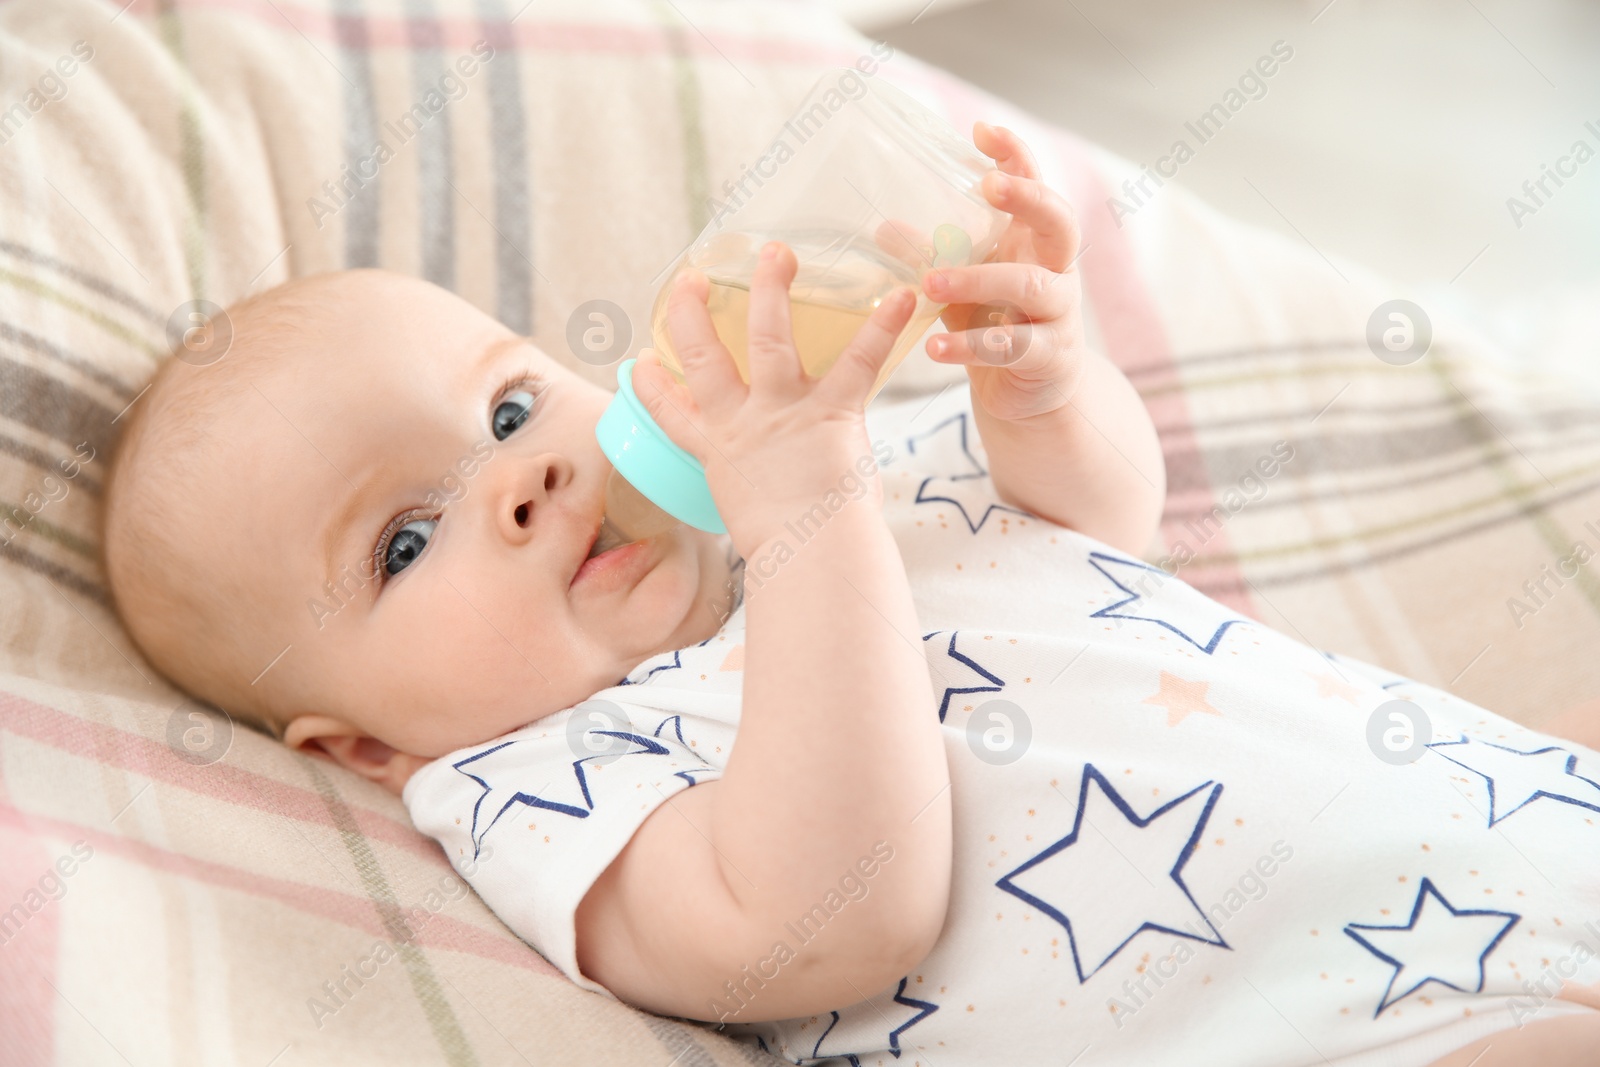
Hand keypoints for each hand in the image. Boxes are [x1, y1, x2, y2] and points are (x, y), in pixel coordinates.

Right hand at [631, 241, 917, 558]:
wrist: (811, 557)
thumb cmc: (787, 552)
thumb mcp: (752, 520)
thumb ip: (761, 496)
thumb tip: (778, 509)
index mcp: (717, 452)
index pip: (671, 412)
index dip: (651, 385)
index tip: (639, 360)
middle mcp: (742, 424)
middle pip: (705, 357)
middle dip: (693, 314)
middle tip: (693, 276)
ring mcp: (784, 412)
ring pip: (768, 338)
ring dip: (770, 291)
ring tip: (776, 253)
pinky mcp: (831, 413)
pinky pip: (858, 360)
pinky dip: (882, 327)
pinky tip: (900, 296)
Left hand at [918, 122, 1085, 421]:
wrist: (1033, 394)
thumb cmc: (998, 326)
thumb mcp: (963, 288)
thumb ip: (932, 257)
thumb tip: (883, 228)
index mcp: (1035, 244)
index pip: (1035, 186)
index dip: (1015, 156)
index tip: (982, 129)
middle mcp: (1056, 271)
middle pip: (1059, 222)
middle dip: (1028, 198)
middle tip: (989, 185)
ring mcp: (1058, 314)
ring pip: (1030, 285)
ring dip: (979, 280)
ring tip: (931, 283)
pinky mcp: (1049, 357)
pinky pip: (1012, 347)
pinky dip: (970, 346)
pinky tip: (935, 348)